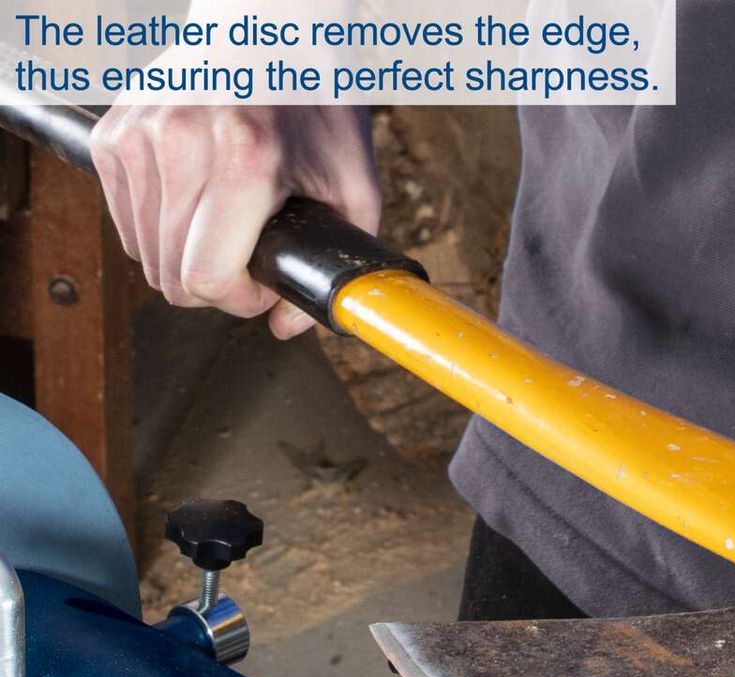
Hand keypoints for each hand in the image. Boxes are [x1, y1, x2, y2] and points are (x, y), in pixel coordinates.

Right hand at [93, 104, 379, 338]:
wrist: (272, 25)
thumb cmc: (320, 103)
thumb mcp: (355, 188)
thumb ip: (334, 267)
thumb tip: (285, 325)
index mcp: (245, 160)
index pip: (206, 277)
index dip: (237, 301)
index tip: (261, 286)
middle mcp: (181, 143)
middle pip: (171, 274)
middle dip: (216, 286)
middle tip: (249, 258)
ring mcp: (140, 135)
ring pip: (144, 254)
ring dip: (185, 258)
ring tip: (225, 229)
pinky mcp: (114, 133)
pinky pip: (126, 221)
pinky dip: (159, 229)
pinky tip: (196, 204)